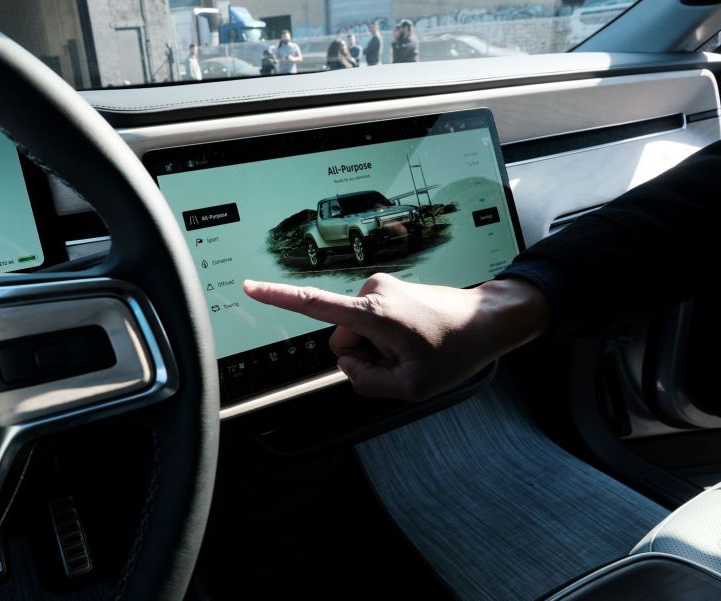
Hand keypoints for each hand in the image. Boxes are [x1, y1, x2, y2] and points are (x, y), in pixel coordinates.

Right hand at [243, 274, 548, 400]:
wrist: (488, 320)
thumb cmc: (456, 350)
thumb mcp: (411, 387)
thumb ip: (365, 382)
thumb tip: (347, 364)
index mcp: (374, 314)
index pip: (314, 306)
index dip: (278, 298)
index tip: (250, 287)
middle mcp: (372, 292)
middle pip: (341, 339)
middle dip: (363, 355)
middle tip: (403, 361)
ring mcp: (381, 287)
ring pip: (356, 332)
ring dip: (377, 347)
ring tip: (413, 348)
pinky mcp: (388, 289)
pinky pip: (370, 322)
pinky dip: (385, 337)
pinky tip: (414, 339)